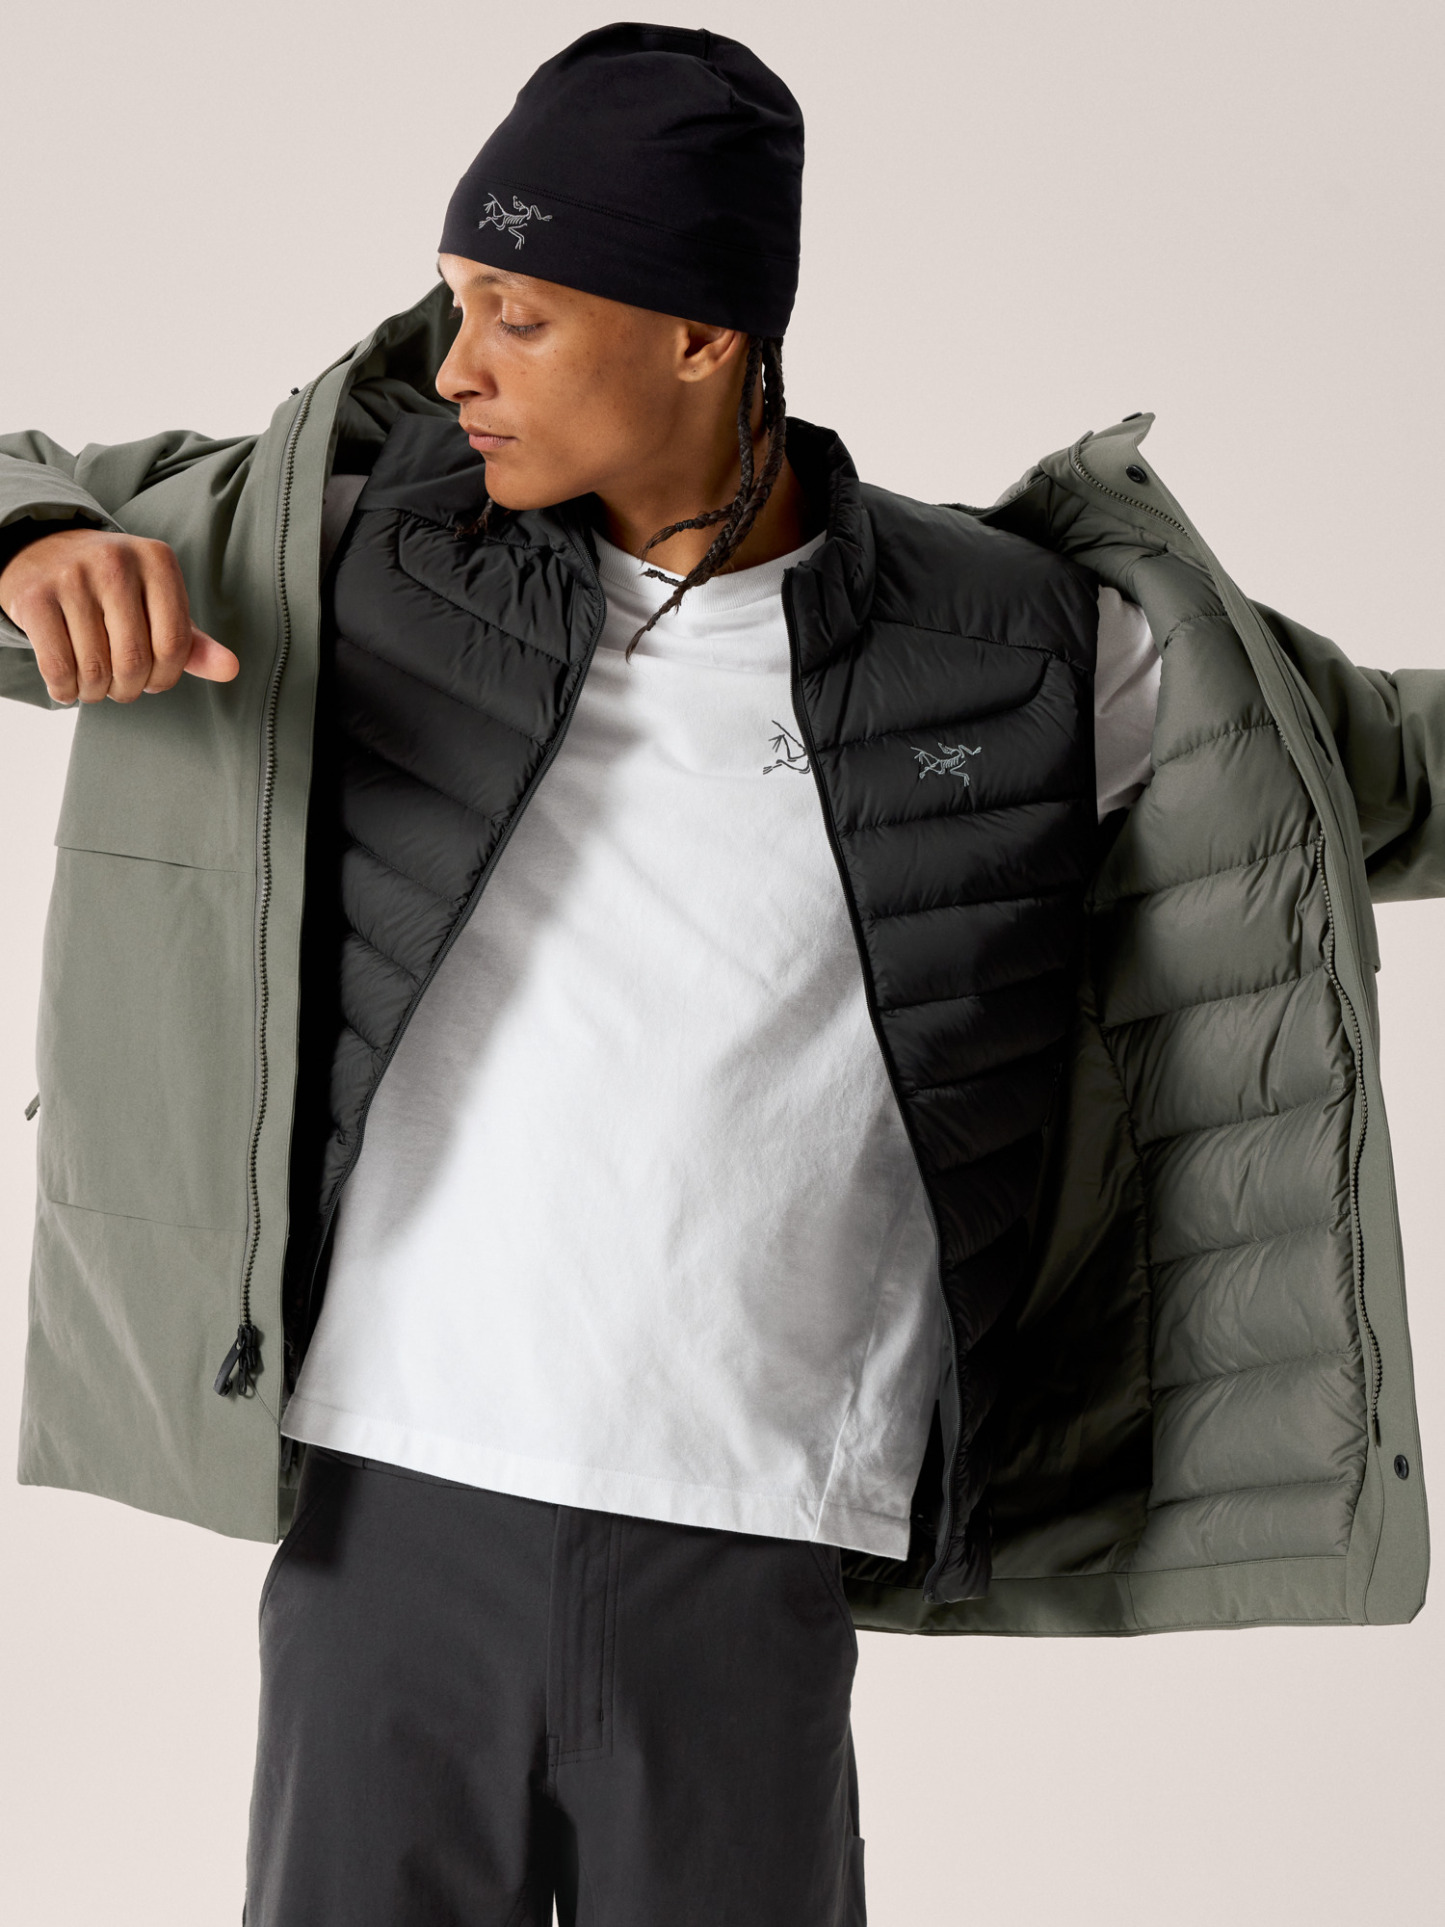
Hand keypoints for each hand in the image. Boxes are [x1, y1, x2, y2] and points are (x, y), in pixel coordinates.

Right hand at [0, 526, 239, 703]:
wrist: (46, 552)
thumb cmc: (115, 590)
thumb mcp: (158, 604)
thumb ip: (193, 642)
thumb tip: (230, 669)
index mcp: (157, 561)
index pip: (175, 644)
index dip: (166, 678)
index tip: (153, 680)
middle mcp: (115, 562)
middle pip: (134, 660)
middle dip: (129, 689)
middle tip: (122, 687)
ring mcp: (71, 576)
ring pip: (94, 668)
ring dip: (96, 692)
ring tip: (95, 684)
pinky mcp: (34, 597)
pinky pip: (58, 667)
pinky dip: (65, 691)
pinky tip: (68, 686)